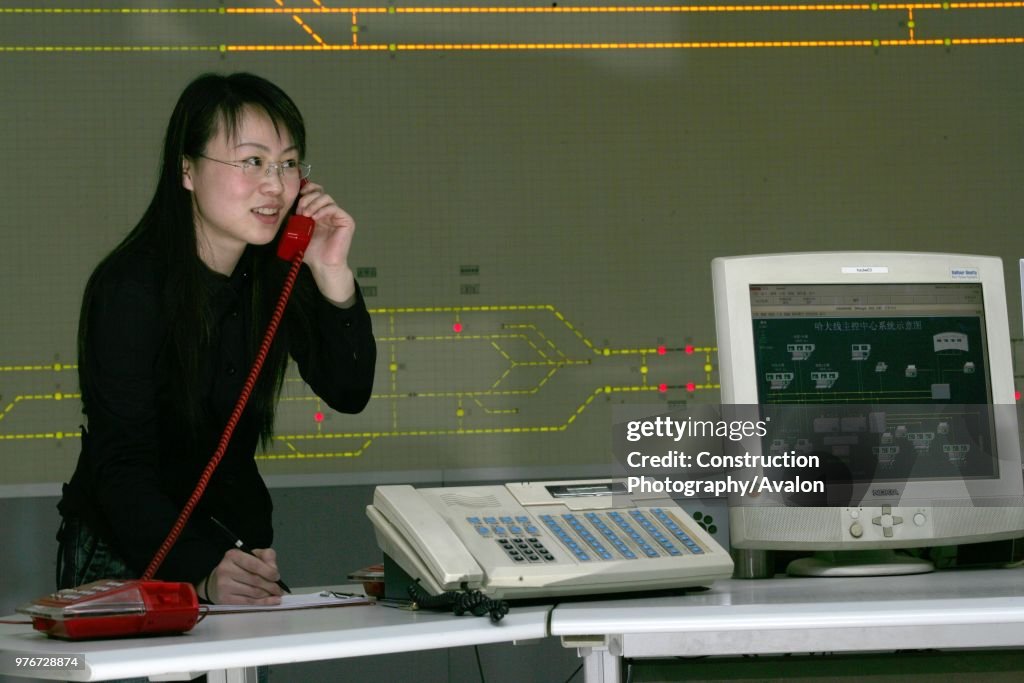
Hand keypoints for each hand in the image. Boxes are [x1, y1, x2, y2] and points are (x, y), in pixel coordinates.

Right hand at [204, 547, 283, 604]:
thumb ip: (267, 557)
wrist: (219, 581)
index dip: (269, 572)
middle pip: (255, 580)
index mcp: (233, 555)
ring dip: (268, 595)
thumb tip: (274, 570)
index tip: (277, 577)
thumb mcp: (253, 555)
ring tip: (275, 594)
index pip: (254, 565)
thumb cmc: (240, 567)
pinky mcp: (225, 600)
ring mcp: (223, 586)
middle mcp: (225, 570)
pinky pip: (248, 603)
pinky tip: (271, 601)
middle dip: (271, 586)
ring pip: (253, 592)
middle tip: (279, 589)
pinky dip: (263, 603)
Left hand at [295, 181, 356, 303]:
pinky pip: (334, 208)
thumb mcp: (298, 230)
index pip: (315, 192)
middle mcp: (329, 212)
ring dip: (313, 204)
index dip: (307, 190)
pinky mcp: (346, 221)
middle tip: (300, 210)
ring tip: (306, 215)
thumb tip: (288, 202)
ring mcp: (338, 216)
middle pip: (320, 192)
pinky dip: (322, 210)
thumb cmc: (312, 252)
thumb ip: (296, 216)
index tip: (298, 196)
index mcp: (318, 212)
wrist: (322, 265)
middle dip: (307, 199)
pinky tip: (315, 218)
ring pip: (326, 198)